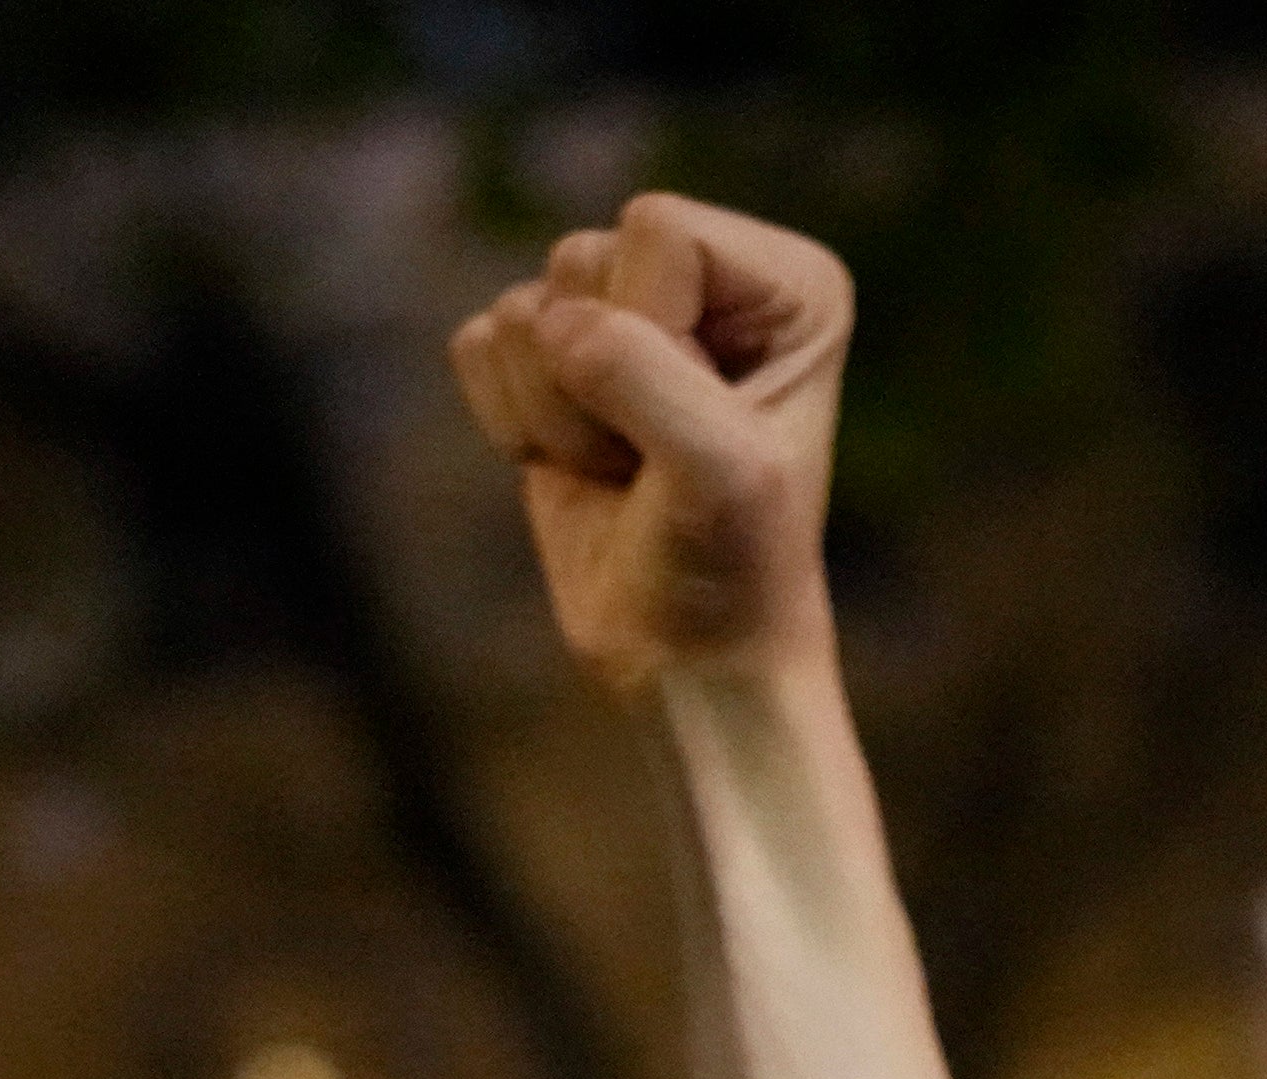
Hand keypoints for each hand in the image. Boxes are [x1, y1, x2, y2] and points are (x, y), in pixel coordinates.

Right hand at [447, 195, 848, 696]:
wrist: (689, 662)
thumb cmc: (731, 572)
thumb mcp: (718, 475)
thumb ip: (644, 379)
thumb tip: (549, 323)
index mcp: (789, 283)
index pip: (658, 229)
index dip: (651, 333)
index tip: (696, 428)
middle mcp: (709, 278)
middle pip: (580, 258)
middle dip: (597, 384)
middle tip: (654, 465)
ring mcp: (625, 314)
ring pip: (522, 308)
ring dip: (556, 415)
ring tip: (625, 473)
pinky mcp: (552, 361)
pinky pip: (477, 344)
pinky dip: (510, 422)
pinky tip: (577, 469)